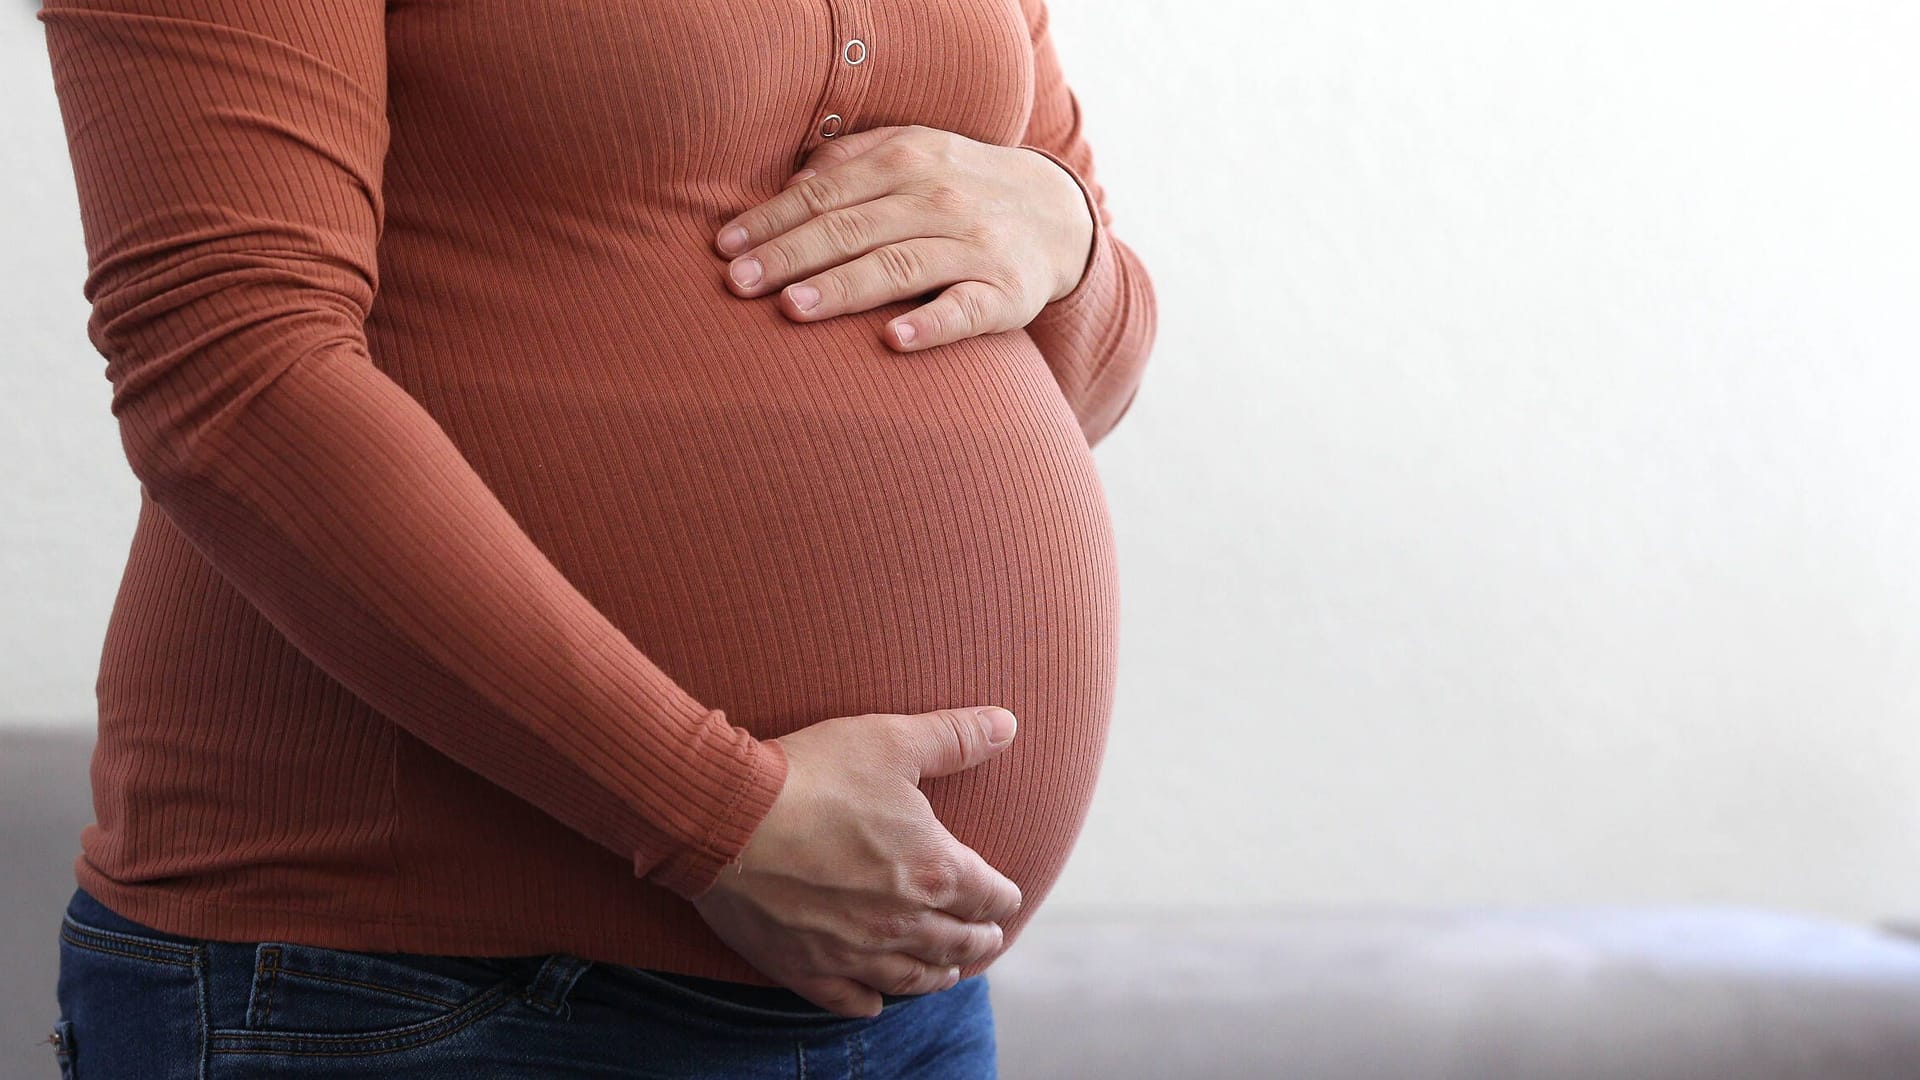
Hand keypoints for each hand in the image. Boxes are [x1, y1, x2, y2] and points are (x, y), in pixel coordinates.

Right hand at [688, 705, 1024, 1018]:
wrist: (728, 816)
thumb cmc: (813, 775)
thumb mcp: (891, 741)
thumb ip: (954, 737)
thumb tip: (1007, 723)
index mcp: (933, 870)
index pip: (990, 896)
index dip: (1002, 896)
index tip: (1004, 897)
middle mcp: (903, 922)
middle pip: (958, 944)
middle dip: (979, 940)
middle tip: (986, 939)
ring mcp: (855, 952)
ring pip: (912, 978)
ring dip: (937, 976)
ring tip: (948, 974)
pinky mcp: (807, 969)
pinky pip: (849, 1000)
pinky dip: (869, 1002)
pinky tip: (876, 1002)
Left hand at [712, 125, 1095, 351]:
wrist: (1057, 214)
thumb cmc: (961, 187)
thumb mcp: (912, 152)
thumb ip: (851, 161)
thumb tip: (788, 185)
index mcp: (907, 161)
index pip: (825, 193)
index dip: (772, 219)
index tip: (724, 247)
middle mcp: (938, 200)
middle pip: (851, 229)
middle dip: (789, 255)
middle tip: (737, 284)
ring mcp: (974, 248)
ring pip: (899, 266)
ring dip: (843, 287)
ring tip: (790, 309)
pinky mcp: (1005, 293)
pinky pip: (965, 311)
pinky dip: (931, 325)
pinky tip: (893, 342)